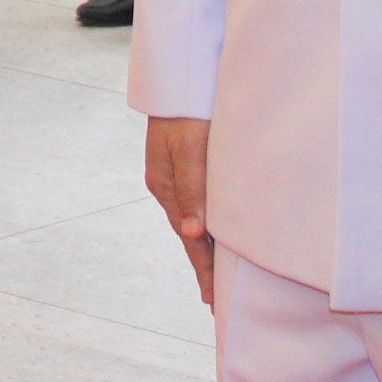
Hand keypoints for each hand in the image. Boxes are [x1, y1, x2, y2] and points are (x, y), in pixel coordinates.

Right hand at [146, 116, 216, 303]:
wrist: (179, 79)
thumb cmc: (188, 112)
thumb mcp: (189, 150)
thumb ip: (192, 190)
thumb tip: (192, 234)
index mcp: (166, 188)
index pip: (190, 240)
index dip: (203, 271)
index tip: (211, 302)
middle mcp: (168, 188)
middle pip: (190, 236)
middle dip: (202, 267)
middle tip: (213, 300)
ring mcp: (174, 178)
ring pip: (194, 222)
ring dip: (205, 248)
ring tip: (215, 275)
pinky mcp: (184, 167)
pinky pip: (197, 205)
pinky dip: (206, 225)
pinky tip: (212, 233)